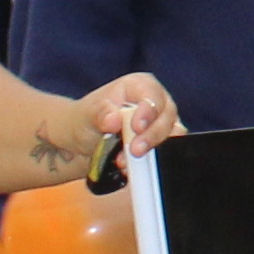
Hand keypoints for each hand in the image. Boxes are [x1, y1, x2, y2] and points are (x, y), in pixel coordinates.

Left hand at [57, 75, 181, 172]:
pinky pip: (164, 153)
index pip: (152, 95)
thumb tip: (114, 119)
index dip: (148, 111)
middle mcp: (155, 103)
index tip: (137, 127)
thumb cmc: (86, 119)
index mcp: (139, 85)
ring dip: (152, 151)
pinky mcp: (159, 144)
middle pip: (166, 117)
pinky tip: (130, 168)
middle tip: (135, 150)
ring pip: (171, 136)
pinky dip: (149, 163)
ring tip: (125, 161)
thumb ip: (100, 114)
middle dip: (152, 135)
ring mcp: (160, 124)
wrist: (83, 142)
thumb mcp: (86, 113)